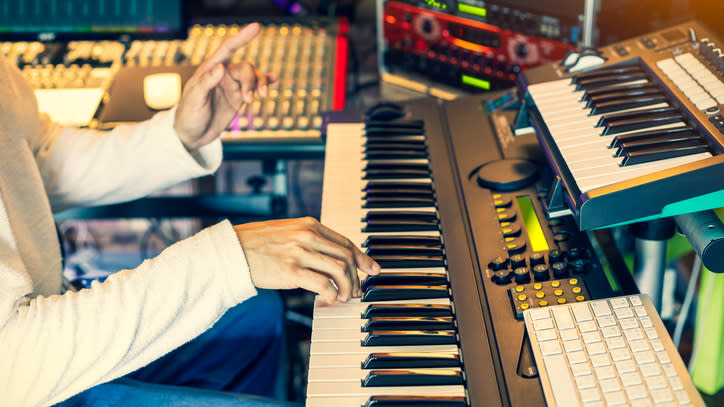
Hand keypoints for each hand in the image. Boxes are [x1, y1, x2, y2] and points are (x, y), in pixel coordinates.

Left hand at [173, 22, 276, 150]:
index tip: (257, 28)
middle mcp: (223, 75)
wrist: (192, 135)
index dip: (242, 37)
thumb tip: (221, 67)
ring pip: (253, 77)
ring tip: (261, 98)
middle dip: (252, 81)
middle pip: (245, 68)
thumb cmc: (188, 115)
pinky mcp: (239, 98)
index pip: (228, 49)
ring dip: (260, 85)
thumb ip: (207, 83)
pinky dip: (266, 82)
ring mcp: (232, 86)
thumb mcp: (194, 99)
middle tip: (250, 99)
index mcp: (210, 70)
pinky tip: (275, 79)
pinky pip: (255, 87)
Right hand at [234, 217, 380, 303]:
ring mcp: (300, 252)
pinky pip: (322, 284)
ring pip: (339, 270)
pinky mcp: (290, 270)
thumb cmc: (258, 244)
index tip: (372, 269)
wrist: (231, 250)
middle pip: (346, 257)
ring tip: (344, 297)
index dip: (362, 258)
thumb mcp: (288, 232)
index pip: (345, 242)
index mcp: (310, 225)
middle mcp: (308, 235)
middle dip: (357, 276)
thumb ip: (310, 240)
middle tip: (358, 290)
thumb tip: (331, 260)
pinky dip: (332, 294)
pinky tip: (330, 299)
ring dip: (347, 287)